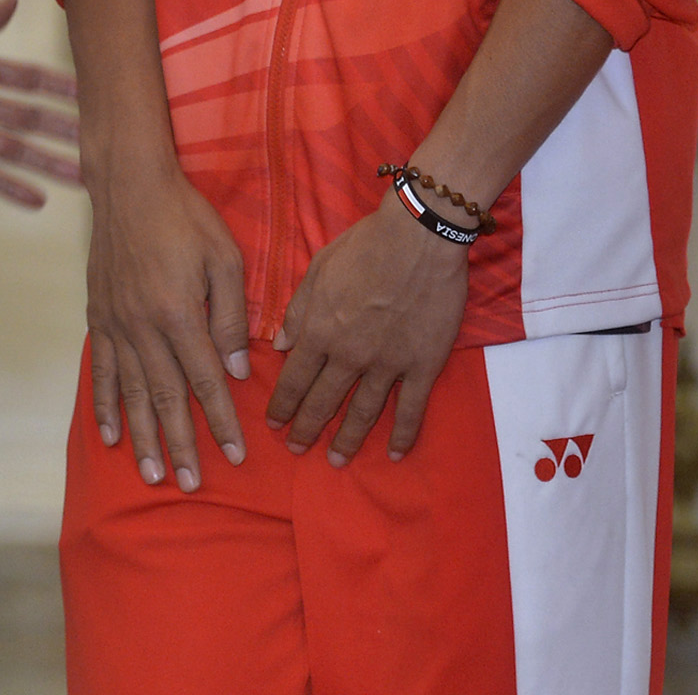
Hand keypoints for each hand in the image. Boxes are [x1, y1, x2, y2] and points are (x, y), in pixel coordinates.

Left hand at [0, 0, 81, 207]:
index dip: (65, 87)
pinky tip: (39, 201)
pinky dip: (11, 189)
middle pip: (35, 119)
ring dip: (49, 164)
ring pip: (18, 151)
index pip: (34, 80)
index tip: (101, 90)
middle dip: (69, 130)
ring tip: (84, 179)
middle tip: (107, 141)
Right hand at [85, 156, 251, 492]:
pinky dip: (104, 406)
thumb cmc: (186, 217)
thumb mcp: (226, 258)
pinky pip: (100, 371)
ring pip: (131, 394)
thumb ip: (232, 315)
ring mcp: (116, 325)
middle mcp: (144, 327)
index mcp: (180, 313)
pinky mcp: (98, 318)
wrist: (130, 186)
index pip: (206, 381)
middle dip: (181, 445)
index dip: (221, 422)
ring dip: (144, 438)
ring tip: (153, 474)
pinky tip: (111, 435)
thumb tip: (238, 370)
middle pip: (166, 399)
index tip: (236, 455)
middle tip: (190, 485)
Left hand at [265, 190, 470, 466]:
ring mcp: (388, 364)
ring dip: (348, 440)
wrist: (419, 236)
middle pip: (324, 401)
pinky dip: (403, 435)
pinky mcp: (423, 365)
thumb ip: (297, 310)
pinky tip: (396, 454)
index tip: (274, 423)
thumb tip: (278, 344)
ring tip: (336, 460)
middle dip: (307, 428)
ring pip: (364, 412)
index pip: (294, 379)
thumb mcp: (318, 268)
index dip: (283, 404)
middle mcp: (350, 355)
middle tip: (298, 449)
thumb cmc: (365, 244)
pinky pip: (411, 409)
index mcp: (320, 330)